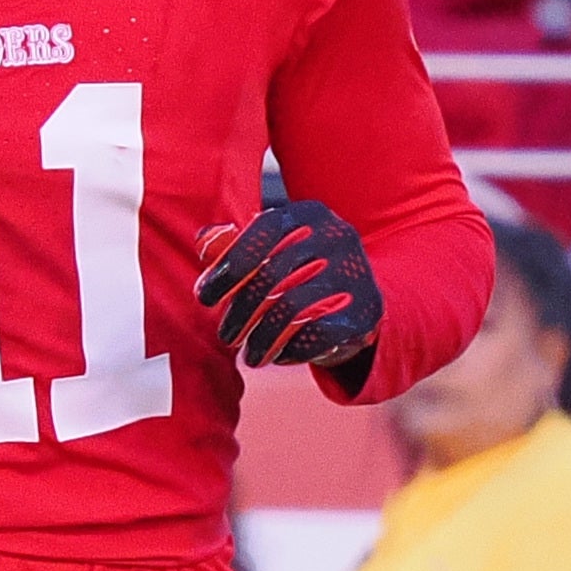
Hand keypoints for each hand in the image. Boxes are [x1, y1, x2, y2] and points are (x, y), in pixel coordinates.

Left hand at [195, 197, 384, 371]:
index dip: (228, 268)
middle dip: (240, 311)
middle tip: (226, 335)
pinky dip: (291, 350)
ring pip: (290, 309)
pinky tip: (280, 356)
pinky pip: (316, 334)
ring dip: (262, 338)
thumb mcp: (273, 250)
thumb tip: (205, 243)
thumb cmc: (303, 272)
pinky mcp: (366, 310)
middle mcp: (337, 236)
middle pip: (271, 276)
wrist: (360, 300)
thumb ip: (236, 244)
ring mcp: (355, 272)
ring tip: (249, 354)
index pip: (261, 233)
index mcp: (310, 213)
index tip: (205, 297)